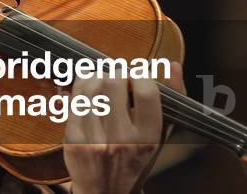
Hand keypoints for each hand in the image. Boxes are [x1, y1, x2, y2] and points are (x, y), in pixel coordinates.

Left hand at [63, 60, 184, 193]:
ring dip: (97, 75)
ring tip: (103, 79)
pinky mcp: (72, 140)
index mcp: (148, 139)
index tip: (138, 75)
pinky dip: (81, 86)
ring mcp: (94, 141)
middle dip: (116, 72)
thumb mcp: (161, 135)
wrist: (107, 193)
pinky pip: (73, 100)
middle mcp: (121, 141)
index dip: (141, 74)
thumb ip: (172, 98)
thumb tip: (174, 65)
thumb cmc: (137, 159)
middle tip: (118, 75)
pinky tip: (88, 88)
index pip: (146, 92)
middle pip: (114, 83)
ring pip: (90, 87)